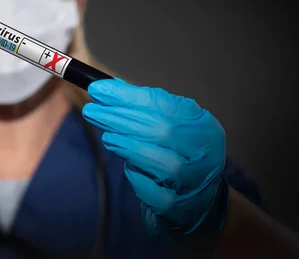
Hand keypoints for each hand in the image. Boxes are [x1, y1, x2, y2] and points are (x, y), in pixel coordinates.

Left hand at [82, 78, 227, 244]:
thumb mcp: (169, 127)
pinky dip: (138, 179)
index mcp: (203, 127)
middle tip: (92, 111)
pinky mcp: (181, 209)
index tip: (99, 90)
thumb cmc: (176, 155)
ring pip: (165, 165)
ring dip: (130, 147)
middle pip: (164, 131)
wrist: (198, 201)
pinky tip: (127, 168)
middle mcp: (205, 154)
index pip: (166, 104)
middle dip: (122, 119)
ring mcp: (195, 183)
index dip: (129, 96)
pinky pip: (157, 194)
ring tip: (107, 138)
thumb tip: (107, 89)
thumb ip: (143, 110)